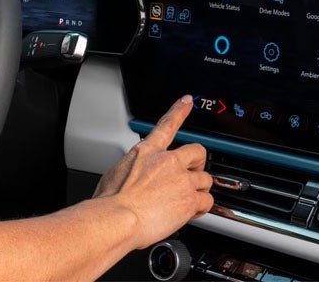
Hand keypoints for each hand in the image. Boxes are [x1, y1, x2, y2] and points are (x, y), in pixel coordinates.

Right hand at [93, 95, 212, 249]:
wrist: (117, 218)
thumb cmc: (111, 201)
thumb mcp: (115, 174)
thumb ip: (132, 170)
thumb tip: (132, 177)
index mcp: (147, 152)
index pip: (167, 124)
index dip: (179, 111)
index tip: (186, 102)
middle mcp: (167, 161)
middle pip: (197, 152)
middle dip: (198, 163)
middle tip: (191, 175)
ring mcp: (181, 180)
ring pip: (205, 179)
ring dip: (198, 190)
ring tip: (185, 201)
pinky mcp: (190, 199)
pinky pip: (207, 201)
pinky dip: (201, 208)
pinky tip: (191, 212)